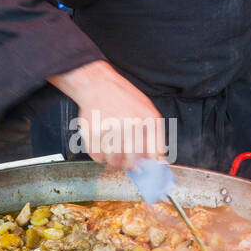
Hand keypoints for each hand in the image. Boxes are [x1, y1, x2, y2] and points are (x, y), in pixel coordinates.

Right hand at [49, 60, 166, 167]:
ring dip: (113, 159)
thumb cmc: (124, 98)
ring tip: (112, 145)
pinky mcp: (92, 133)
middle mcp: (129, 125)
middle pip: (131, 163)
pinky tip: (101, 140)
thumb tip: (158, 162)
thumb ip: (156, 136)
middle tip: (126, 157)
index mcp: (146, 120)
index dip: (147, 164)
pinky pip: (97, 157)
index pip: (151, 156)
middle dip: (129, 164)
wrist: (98, 84)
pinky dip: (99, 154)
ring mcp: (110, 129)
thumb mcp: (148, 111)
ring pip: (113, 162)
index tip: (143, 166)